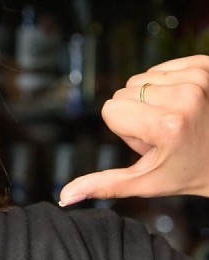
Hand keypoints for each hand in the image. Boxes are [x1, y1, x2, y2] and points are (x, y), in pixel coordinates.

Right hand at [59, 55, 208, 204]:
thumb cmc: (189, 173)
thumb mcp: (147, 182)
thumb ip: (104, 185)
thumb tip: (65, 196)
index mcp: (167, 126)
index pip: (111, 110)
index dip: (125, 130)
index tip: (151, 143)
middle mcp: (184, 97)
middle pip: (125, 93)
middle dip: (137, 113)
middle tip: (165, 133)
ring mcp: (198, 78)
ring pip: (142, 79)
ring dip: (153, 98)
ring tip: (176, 119)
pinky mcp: (206, 63)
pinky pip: (162, 67)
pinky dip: (168, 84)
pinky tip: (185, 104)